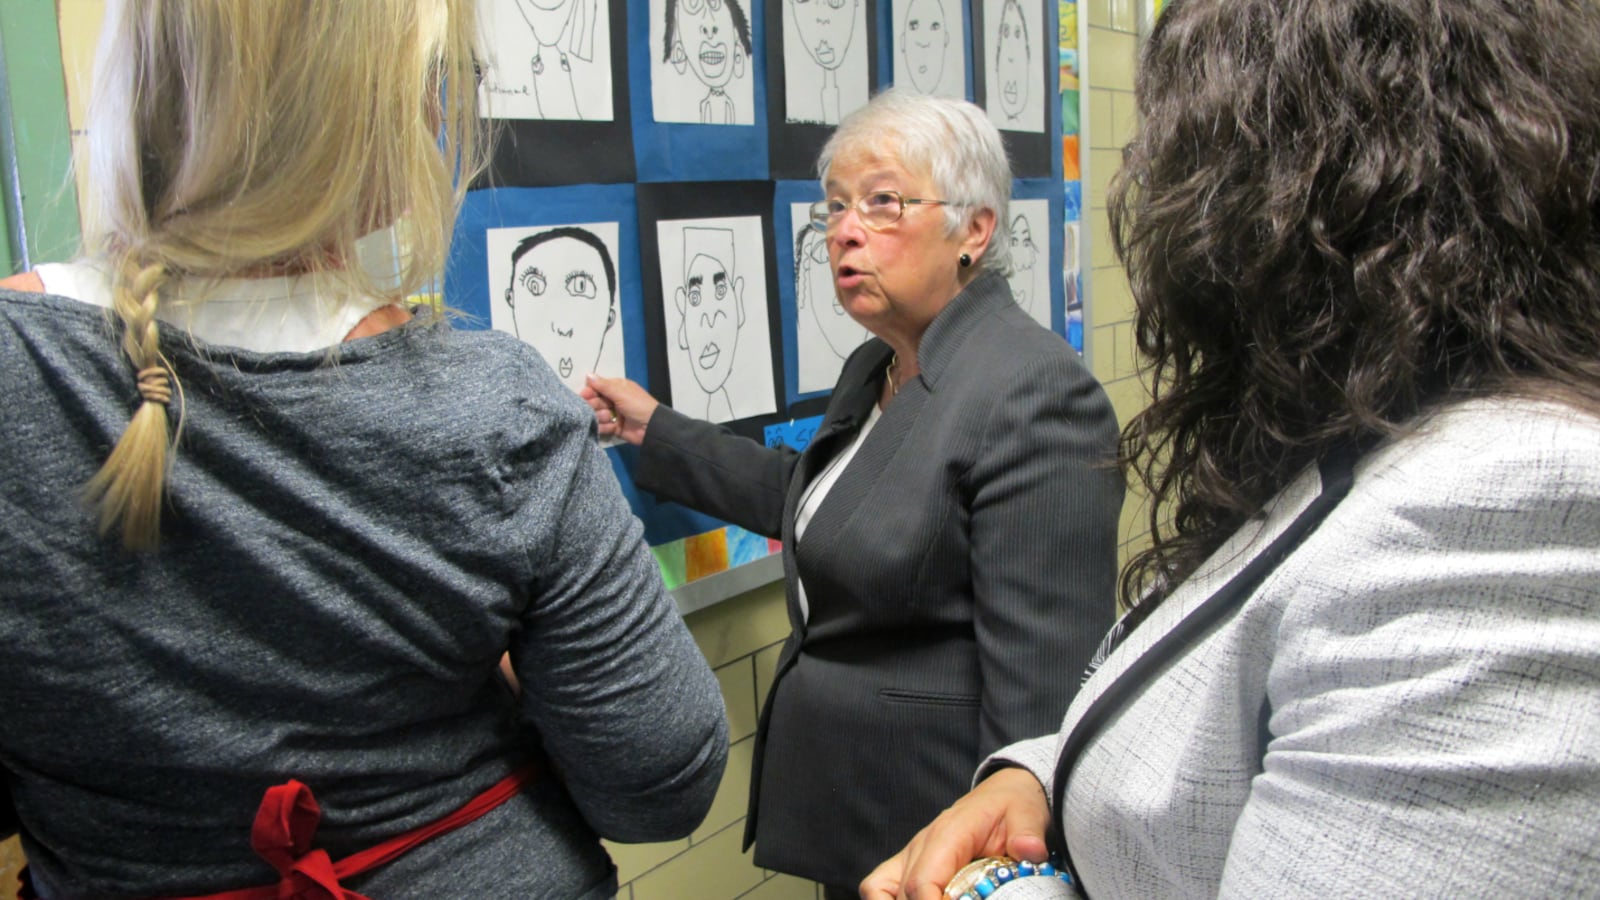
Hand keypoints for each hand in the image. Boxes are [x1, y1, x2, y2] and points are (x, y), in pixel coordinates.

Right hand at [581, 373, 657, 445]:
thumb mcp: (621, 393)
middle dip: (595, 405)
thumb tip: (588, 375)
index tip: (583, 396)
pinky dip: (604, 427)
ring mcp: (613, 414)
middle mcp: (614, 400)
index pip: (597, 387)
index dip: (590, 392)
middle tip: (600, 408)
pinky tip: (611, 426)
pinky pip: (602, 426)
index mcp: (617, 388)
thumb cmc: (638, 405)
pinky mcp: (614, 427)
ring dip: (601, 416)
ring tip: (609, 418)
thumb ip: (603, 385)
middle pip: (595, 401)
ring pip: (597, 414)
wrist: (651, 427)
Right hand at [861, 767, 1051, 899]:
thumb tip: (1030, 850)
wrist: (1003, 791)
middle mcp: (922, 844)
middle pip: (905, 894)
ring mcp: (911, 853)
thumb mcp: (1027, 814)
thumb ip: (1027, 833)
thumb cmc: (1013, 805)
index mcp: (948, 834)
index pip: (923, 881)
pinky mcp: (908, 863)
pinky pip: (880, 884)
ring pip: (881, 890)